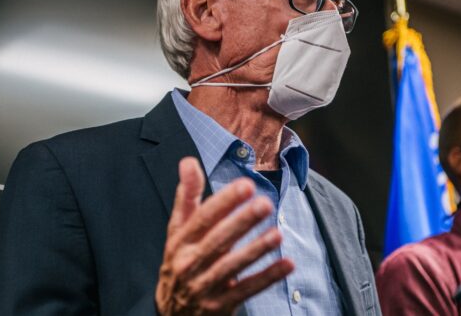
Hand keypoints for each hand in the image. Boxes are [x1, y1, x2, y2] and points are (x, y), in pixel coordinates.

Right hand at [155, 157, 293, 314]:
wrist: (173, 314)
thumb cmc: (181, 261)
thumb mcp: (178, 230)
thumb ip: (187, 196)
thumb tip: (188, 161)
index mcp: (180, 242)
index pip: (202, 219)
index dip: (224, 202)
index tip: (246, 184)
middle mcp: (189, 264)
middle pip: (217, 241)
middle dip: (241, 222)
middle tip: (265, 203)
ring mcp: (204, 288)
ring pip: (231, 267)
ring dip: (255, 250)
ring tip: (277, 234)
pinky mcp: (220, 306)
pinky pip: (246, 290)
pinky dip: (267, 277)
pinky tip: (287, 264)